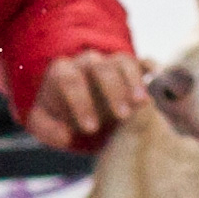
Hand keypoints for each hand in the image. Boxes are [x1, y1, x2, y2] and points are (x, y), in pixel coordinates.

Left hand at [27, 51, 148, 150]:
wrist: (72, 107)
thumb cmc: (58, 115)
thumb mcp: (43, 123)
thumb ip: (47, 128)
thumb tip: (64, 136)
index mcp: (62, 72)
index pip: (70, 80)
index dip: (81, 102)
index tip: (90, 128)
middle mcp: (87, 63)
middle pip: (101, 67)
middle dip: (112, 90)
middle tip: (122, 116)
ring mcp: (110, 64)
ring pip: (123, 61)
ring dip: (134, 81)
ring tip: (142, 103)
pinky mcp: (130, 70)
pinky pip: (142, 62)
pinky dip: (150, 68)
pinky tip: (155, 80)